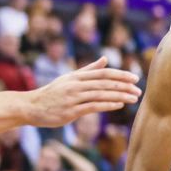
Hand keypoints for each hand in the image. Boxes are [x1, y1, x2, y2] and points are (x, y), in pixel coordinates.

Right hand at [24, 58, 140, 127]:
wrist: (31, 107)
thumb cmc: (53, 92)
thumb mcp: (70, 78)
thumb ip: (89, 69)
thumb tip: (105, 59)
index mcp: (77, 77)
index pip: (103, 73)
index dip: (120, 74)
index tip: (135, 78)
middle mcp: (76, 85)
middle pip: (105, 83)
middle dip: (124, 86)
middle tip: (139, 90)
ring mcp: (73, 98)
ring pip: (101, 95)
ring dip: (120, 96)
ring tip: (134, 98)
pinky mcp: (70, 111)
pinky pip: (92, 107)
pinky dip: (107, 105)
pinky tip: (119, 105)